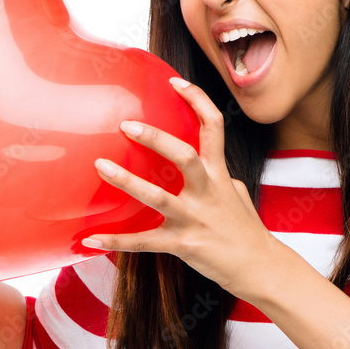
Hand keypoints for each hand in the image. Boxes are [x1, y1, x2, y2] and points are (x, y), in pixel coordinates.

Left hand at [80, 77, 280, 299]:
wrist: (259, 267)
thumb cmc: (246, 229)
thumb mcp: (237, 194)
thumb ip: (218, 176)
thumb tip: (203, 165)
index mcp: (220, 174)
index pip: (213, 126)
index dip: (197, 100)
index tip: (175, 81)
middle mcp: (208, 191)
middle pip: (184, 156)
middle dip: (155, 138)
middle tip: (126, 124)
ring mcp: (195, 218)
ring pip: (158, 196)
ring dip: (127, 181)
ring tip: (101, 167)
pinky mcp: (184, 244)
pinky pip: (144, 242)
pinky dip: (116, 241)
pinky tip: (90, 240)